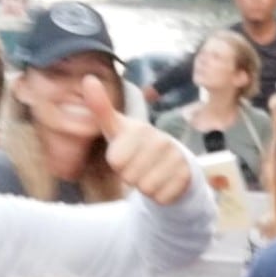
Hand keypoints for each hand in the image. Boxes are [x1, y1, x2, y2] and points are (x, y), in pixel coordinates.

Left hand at [82, 75, 192, 204]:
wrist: (171, 160)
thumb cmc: (136, 145)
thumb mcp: (117, 128)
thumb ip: (101, 107)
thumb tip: (88, 78)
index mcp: (141, 129)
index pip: (116, 161)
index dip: (117, 163)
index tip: (126, 153)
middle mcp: (162, 140)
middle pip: (130, 177)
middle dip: (131, 176)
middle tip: (139, 166)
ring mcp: (177, 158)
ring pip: (146, 189)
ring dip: (145, 186)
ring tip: (151, 174)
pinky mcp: (187, 176)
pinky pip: (162, 198)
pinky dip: (160, 195)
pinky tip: (163, 182)